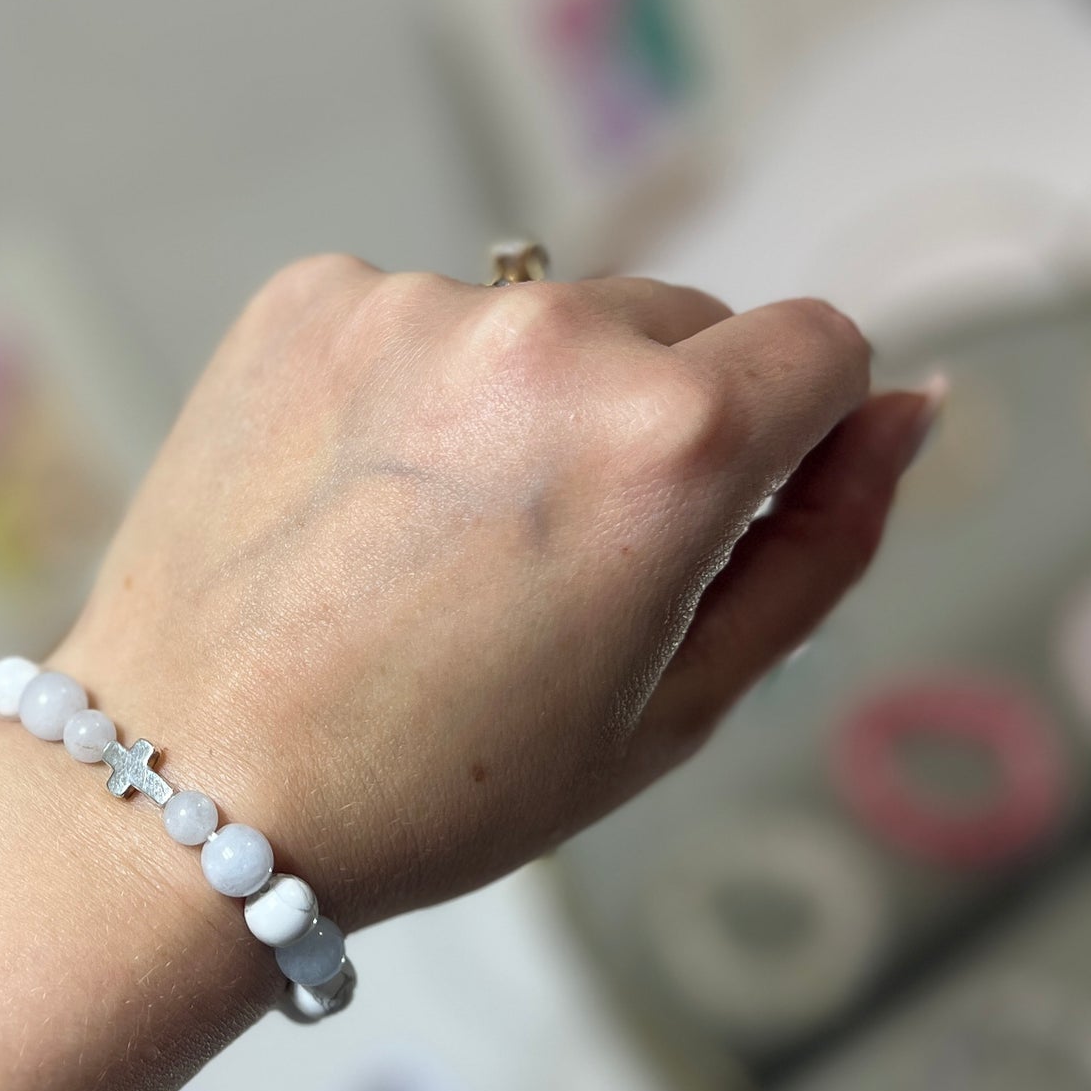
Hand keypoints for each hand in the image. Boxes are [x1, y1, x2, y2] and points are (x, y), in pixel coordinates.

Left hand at [58, 258, 936, 926]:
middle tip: (552, 569)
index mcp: (668, 439)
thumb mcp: (676, 706)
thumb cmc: (433, 786)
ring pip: (544, 321)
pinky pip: (420, 316)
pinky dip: (412, 388)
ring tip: (432, 548)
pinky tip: (355, 504)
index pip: (823, 347)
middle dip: (656, 424)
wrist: (187, 790)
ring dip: (527, 404)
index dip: (795, 439)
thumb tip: (903, 416)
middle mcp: (547, 334)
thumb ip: (820, 547)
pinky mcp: (306, 300)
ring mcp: (411, 304)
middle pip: (682, 326)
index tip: (721, 518)